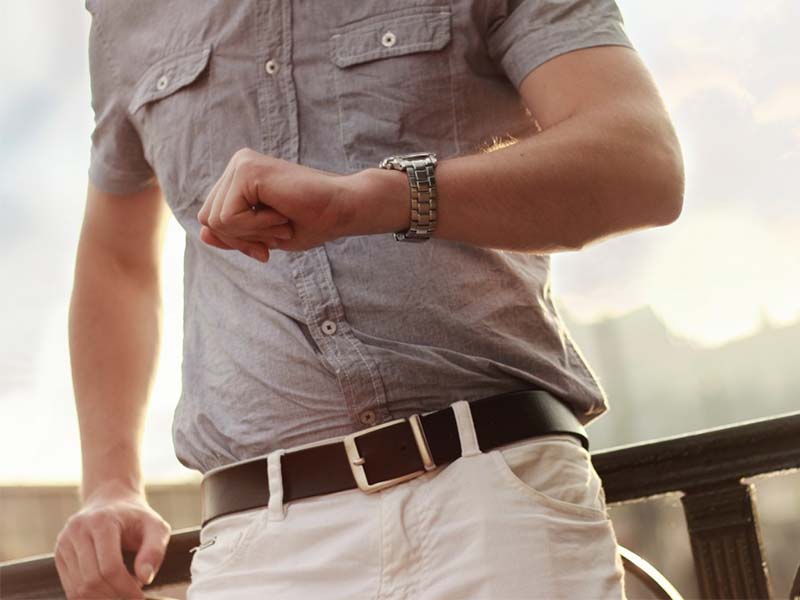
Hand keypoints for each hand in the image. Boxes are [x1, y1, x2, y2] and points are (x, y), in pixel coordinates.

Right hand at [54, 482, 170, 598]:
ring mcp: (64, 542)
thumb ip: (154, 550)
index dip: (126, 588)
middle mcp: (78, 530)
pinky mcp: (59, 554)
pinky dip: (89, 597)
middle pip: (92, 580)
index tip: (140, 597)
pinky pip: (70, 588)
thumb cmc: (137, 518)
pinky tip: (108, 593)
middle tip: (131, 598)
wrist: (112, 501)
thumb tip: (144, 578)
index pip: (110, 567)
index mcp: (102, 521)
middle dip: (114, 596)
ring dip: (102, 599)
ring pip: (78, 588)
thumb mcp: (156, 527)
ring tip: (121, 594)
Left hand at [197, 148, 355, 260]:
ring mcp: (240, 163)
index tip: (267, 248)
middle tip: (277, 233)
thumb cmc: (312, 222)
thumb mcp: (264, 236)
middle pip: (208, 219)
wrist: (342, 208)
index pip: (212, 219)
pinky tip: (280, 215)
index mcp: (240, 177)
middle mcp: (237, 164)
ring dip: (251, 233)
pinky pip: (228, 217)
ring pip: (215, 220)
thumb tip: (203, 233)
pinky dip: (255, 227)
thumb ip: (233, 234)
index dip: (237, 241)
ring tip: (281, 221)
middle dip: (241, 239)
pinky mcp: (246, 169)